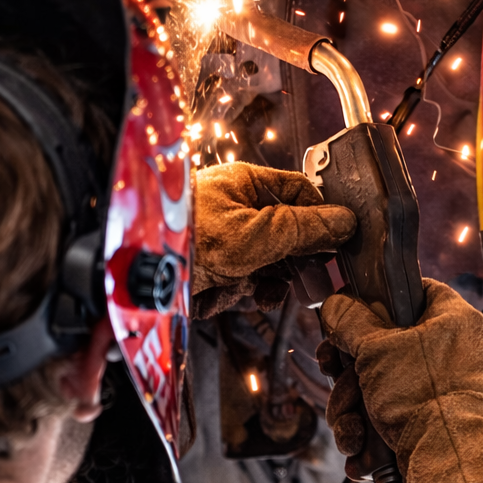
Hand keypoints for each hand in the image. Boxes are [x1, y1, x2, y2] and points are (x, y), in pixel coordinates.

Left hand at [192, 162, 354, 318]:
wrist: (138, 268)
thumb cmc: (189, 236)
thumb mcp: (260, 233)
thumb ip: (306, 230)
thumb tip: (344, 222)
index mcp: (246, 184)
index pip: (299, 192)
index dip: (321, 217)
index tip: (337, 242)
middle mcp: (233, 210)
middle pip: (283, 236)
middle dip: (292, 263)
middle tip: (306, 282)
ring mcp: (219, 242)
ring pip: (262, 266)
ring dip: (263, 285)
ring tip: (256, 293)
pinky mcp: (205, 271)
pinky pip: (235, 286)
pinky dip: (236, 297)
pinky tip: (229, 298)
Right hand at [320, 278, 482, 482]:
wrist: (461, 467)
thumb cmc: (431, 401)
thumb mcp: (376, 349)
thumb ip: (350, 321)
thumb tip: (336, 304)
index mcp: (458, 321)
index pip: (416, 294)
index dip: (377, 304)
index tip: (349, 322)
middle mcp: (465, 356)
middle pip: (392, 353)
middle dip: (352, 378)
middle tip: (337, 383)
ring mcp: (461, 396)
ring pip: (392, 395)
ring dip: (357, 416)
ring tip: (351, 436)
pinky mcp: (452, 433)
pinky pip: (406, 427)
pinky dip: (379, 442)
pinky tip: (363, 457)